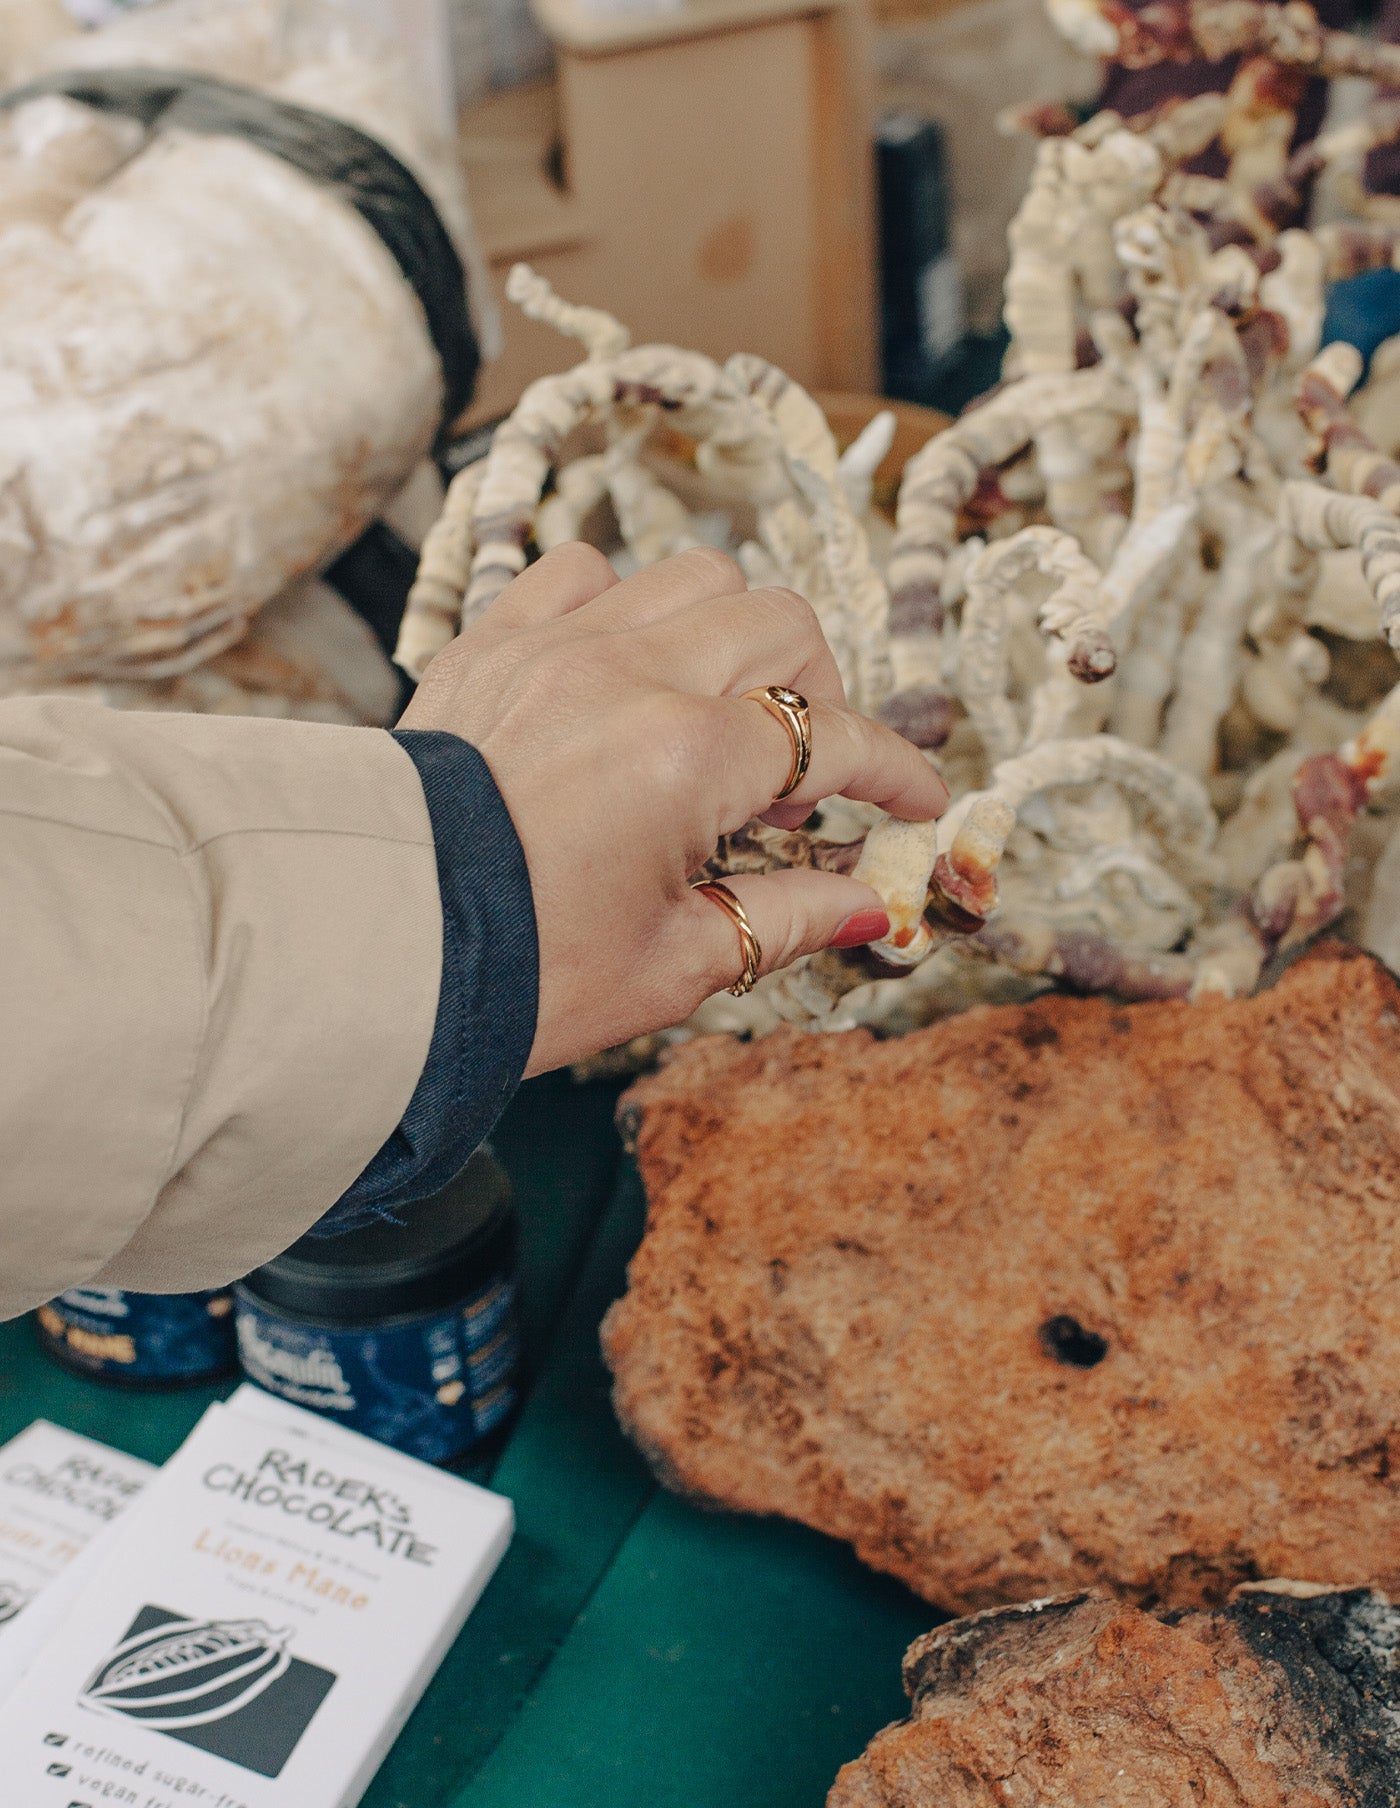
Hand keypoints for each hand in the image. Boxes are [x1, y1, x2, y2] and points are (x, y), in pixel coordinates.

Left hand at [399, 543, 947, 1073]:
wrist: (371, 956)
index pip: (832, 737)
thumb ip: (789, 918)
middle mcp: (626, 675)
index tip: (916, 802)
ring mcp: (553, 645)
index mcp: (683, 758)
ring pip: (692, 577)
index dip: (894, 772)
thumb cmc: (519, 976)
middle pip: (780, 625)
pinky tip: (621, 673)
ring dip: (730, 639)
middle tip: (794, 779)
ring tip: (712, 717)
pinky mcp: (490, 641)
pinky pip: (580, 570)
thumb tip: (873, 904)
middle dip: (818, 693)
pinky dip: (622, 606)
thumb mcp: (674, 963)